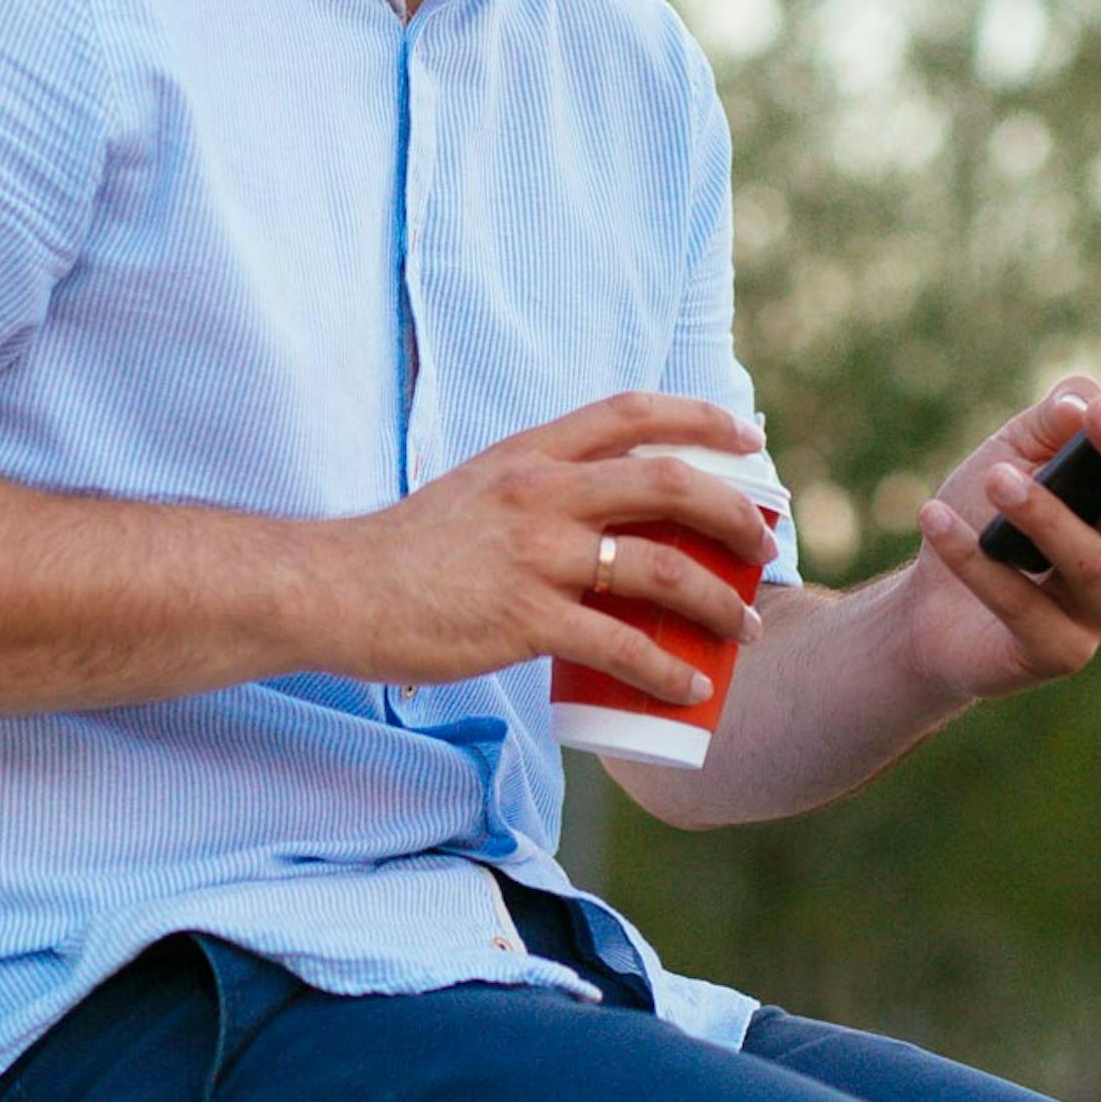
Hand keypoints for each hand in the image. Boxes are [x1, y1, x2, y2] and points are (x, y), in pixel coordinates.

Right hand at [322, 393, 780, 705]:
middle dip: (735, 515)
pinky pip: (621, 647)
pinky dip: (667, 670)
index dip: (699, 418)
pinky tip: (690, 689)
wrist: (335, 590)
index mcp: (529, 454)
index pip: (631, 412)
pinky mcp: (525, 620)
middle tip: (765, 546)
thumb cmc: (402, 553)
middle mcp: (541, 493)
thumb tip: (590, 524)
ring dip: (719, 602)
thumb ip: (533, 497)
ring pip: (660, 569)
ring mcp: (536, 556)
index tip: (748, 438)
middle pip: (669, 485)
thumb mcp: (475, 492)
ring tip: (746, 630)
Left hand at [893, 371, 1100, 701]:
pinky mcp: (1059, 652)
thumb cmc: (985, 515)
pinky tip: (933, 518)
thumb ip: (1052, 420)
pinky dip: (973, 559)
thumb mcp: (1012, 450)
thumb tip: (1079, 406)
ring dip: (1044, 513)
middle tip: (1097, 414)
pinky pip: (1020, 604)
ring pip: (1091, 561)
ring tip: (996, 479)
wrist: (929, 606)